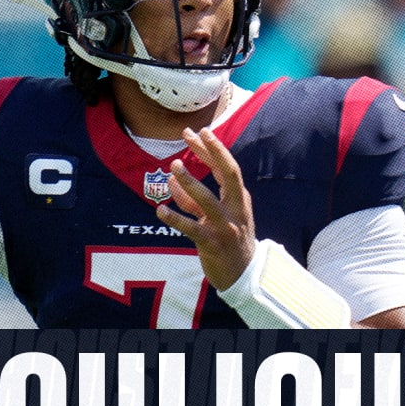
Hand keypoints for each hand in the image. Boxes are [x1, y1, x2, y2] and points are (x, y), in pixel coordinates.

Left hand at [156, 127, 255, 289]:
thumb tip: (172, 179)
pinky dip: (175, 218)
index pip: (228, 168)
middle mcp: (236, 209)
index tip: (199, 131)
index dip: (214, 149)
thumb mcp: (215, 216)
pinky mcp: (212, 244)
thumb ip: (192, 199)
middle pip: (228, 175)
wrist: (243, 274)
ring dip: (190, 183)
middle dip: (212, 153)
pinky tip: (160, 210)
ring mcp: (225, 226)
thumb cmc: (228, 240)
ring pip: (207, 200)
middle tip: (193, 135)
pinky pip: (191, 228)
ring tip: (173, 166)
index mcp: (239, 199)